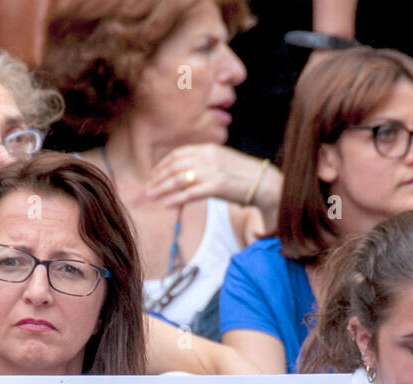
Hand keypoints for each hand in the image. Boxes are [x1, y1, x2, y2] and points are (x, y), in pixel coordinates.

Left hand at [146, 144, 280, 211]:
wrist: (265, 183)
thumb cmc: (244, 176)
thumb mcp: (222, 162)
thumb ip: (205, 163)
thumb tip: (187, 173)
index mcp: (208, 149)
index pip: (178, 154)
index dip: (163, 165)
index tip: (154, 175)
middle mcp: (208, 158)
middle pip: (175, 167)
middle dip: (158, 178)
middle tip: (147, 189)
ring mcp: (212, 172)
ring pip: (179, 180)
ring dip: (162, 189)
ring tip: (151, 196)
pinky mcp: (217, 187)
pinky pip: (190, 193)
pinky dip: (176, 199)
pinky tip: (166, 204)